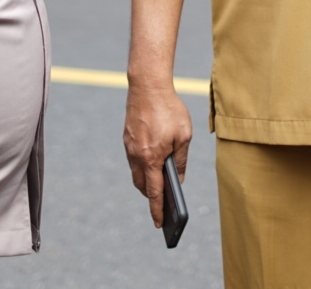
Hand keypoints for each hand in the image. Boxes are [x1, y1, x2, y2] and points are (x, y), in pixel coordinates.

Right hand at [123, 83, 191, 227]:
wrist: (147, 86)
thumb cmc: (169, 109)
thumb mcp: (184, 135)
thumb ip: (181, 160)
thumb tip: (179, 178)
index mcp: (152, 158)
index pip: (154, 192)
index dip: (158, 210)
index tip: (160, 224)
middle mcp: (137, 156)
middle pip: (142, 186)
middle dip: (151, 197)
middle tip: (163, 205)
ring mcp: (129, 147)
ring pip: (136, 173)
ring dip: (146, 181)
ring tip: (159, 186)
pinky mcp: (127, 139)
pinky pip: (133, 160)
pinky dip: (142, 166)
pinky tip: (152, 165)